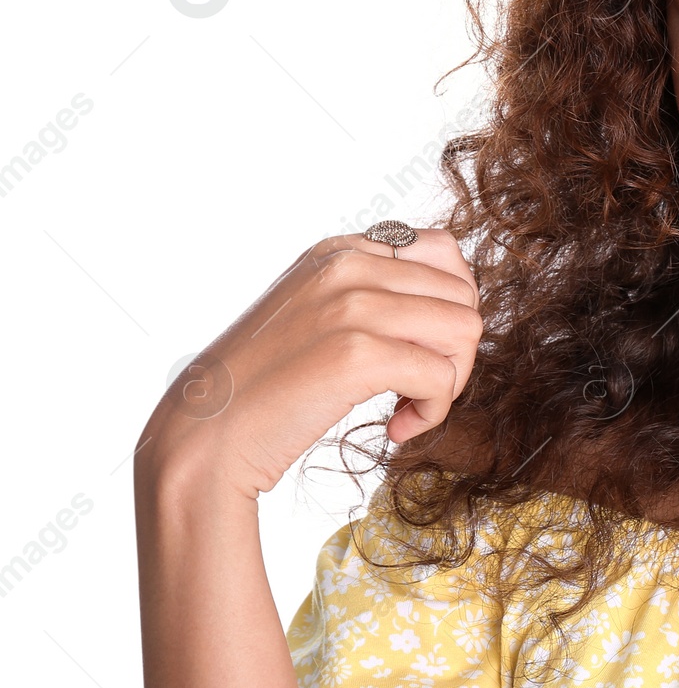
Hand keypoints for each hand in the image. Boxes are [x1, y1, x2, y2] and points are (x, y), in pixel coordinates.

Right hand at [137, 228, 482, 498]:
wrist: (203, 437)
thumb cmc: (264, 388)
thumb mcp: (315, 313)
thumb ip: (371, 294)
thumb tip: (454, 303)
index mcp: (339, 250)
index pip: (445, 252)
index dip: (450, 307)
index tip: (422, 348)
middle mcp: (347, 265)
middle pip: (464, 295)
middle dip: (456, 350)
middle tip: (419, 387)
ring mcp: (352, 305)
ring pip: (465, 330)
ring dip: (450, 381)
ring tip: (410, 406)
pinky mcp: (356, 354)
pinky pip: (442, 377)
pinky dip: (433, 411)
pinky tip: (398, 427)